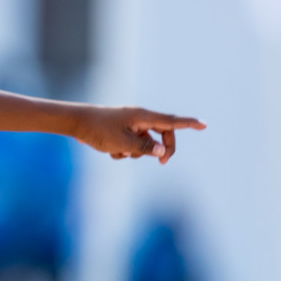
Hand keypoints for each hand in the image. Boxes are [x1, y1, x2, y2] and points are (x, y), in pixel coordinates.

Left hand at [73, 105, 205, 164]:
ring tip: (118, 151)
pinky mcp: (121, 131)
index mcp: (143, 116)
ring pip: (144, 143)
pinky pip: (130, 145)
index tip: (204, 125)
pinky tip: (109, 150)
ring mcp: (130, 125)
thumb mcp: (123, 143)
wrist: (76, 123)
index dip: (189, 124)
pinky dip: (123, 151)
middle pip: (162, 134)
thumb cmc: (99, 130)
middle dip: (160, 149)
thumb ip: (144, 148)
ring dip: (135, 152)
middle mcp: (139, 119)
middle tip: (162, 163)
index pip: (171, 121)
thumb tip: (162, 151)